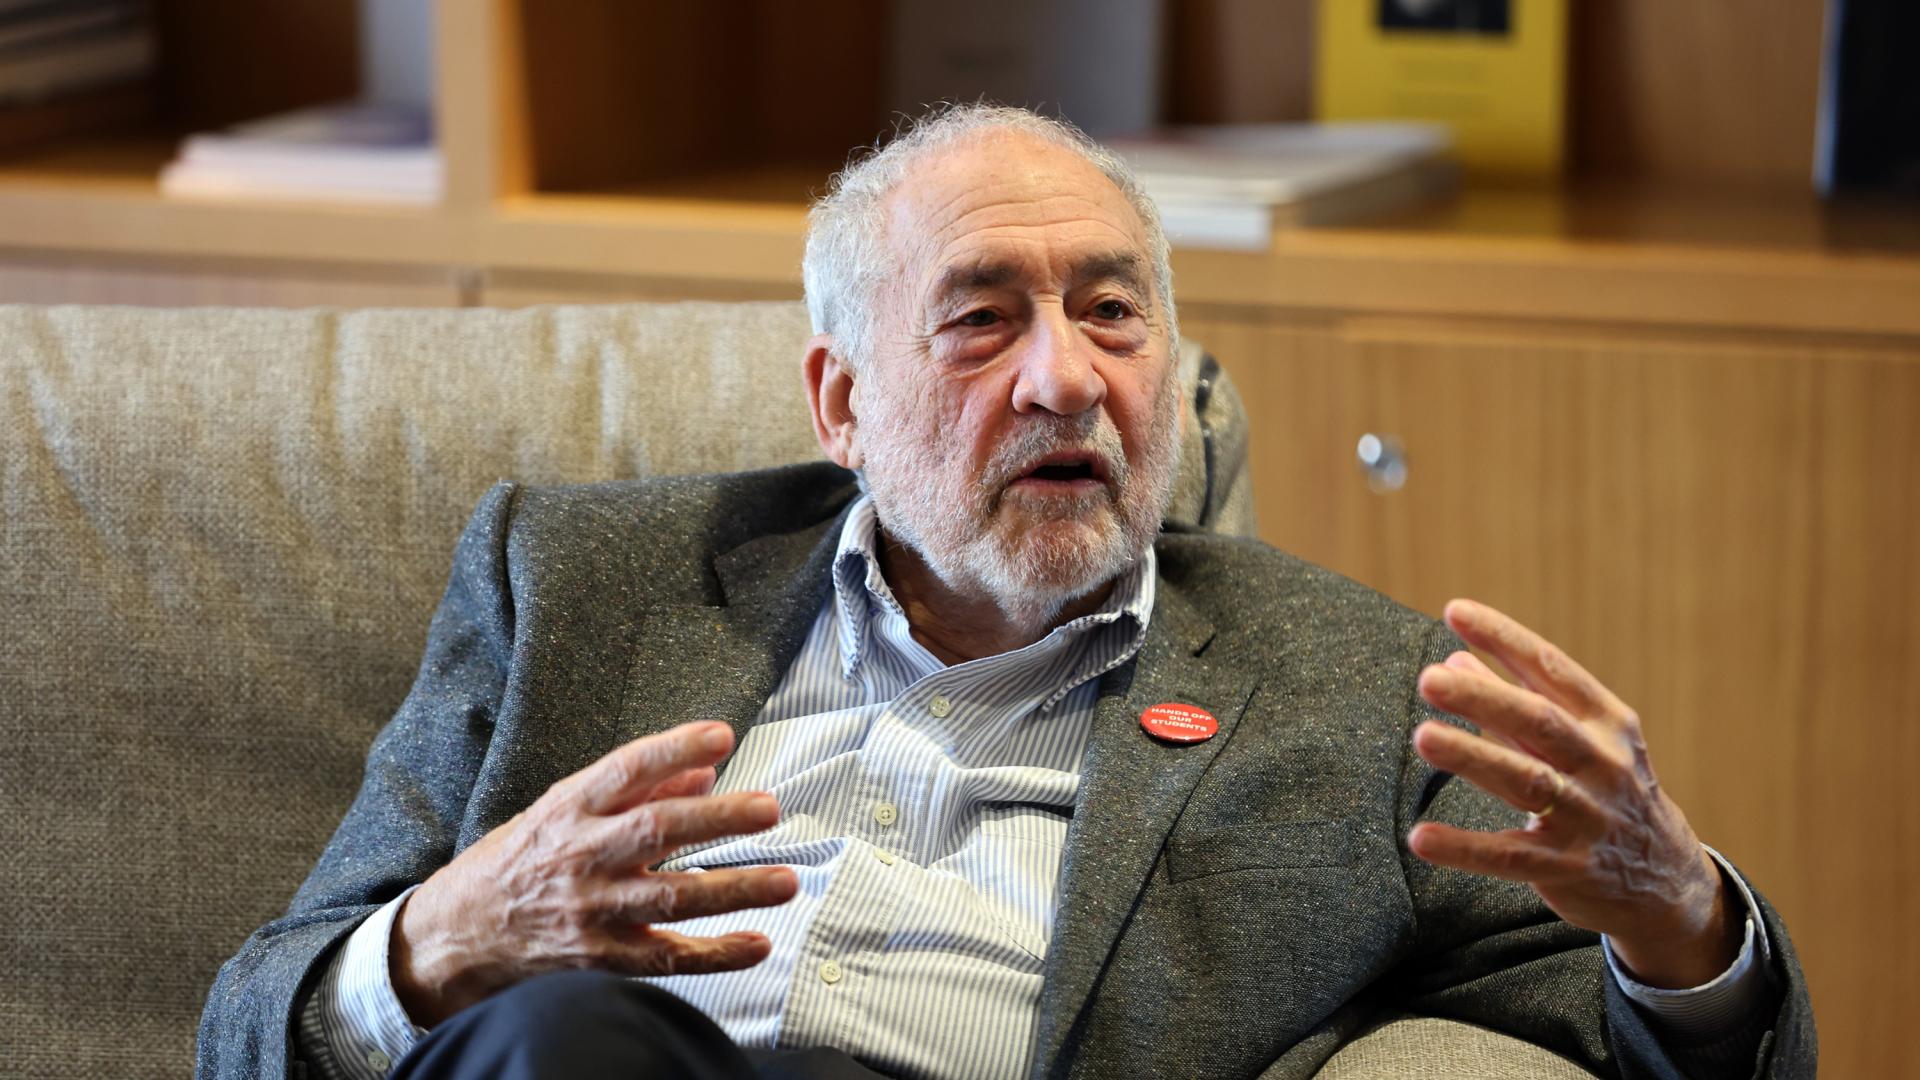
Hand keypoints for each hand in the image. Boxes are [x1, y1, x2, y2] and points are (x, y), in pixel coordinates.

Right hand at [390, 721, 798, 1024]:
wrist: (454, 936)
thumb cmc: (516, 862)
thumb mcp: (560, 810)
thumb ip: (634, 790)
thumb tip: (705, 769)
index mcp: (569, 808)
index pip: (626, 769)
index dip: (674, 749)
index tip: (721, 734)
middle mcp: (580, 856)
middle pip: (657, 831)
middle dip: (719, 818)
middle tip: (769, 808)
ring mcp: (590, 910)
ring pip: (672, 897)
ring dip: (734, 887)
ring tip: (786, 878)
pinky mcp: (599, 959)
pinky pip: (668, 955)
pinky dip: (716, 954)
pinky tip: (757, 943)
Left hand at [1407, 600, 1741, 988]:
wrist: (1669, 881)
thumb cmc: (1609, 794)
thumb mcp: (1580, 742)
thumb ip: (1514, 705)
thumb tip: (1452, 661)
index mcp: (1606, 722)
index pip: (1552, 669)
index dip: (1505, 639)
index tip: (1456, 612)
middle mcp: (1603, 763)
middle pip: (1539, 721)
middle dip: (1484, 697)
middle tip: (1429, 679)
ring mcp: (1588, 816)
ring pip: (1527, 781)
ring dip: (1473, 756)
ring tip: (1423, 736)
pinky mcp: (1569, 867)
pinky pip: (1510, 856)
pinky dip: (1465, 847)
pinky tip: (1421, 837)